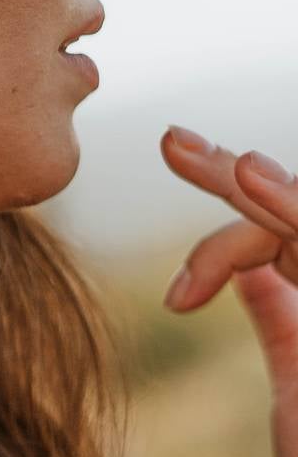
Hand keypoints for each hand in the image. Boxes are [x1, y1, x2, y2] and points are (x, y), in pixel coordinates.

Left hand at [160, 125, 297, 456]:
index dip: (231, 236)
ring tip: (229, 167)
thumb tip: (251, 270)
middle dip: (239, 179)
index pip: (285, 236)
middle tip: (171, 144)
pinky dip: (291, 213)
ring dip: (274, 195)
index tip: (181, 265)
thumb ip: (281, 313)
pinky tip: (251, 178)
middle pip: (296, 215)